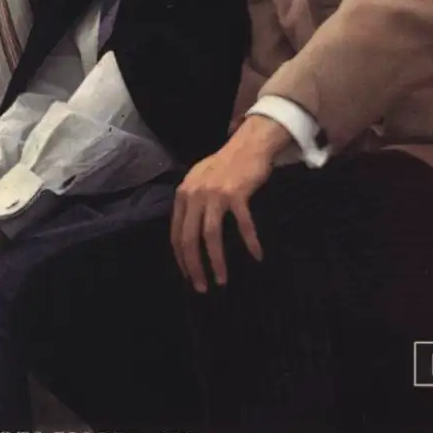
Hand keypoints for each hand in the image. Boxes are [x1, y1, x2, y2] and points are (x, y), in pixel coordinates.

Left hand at [171, 115, 291, 293]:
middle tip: (201, 287)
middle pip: (189, 239)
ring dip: (216, 262)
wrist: (248, 145)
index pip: (175, 233)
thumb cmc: (226, 166)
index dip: (181, 258)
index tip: (188, 276)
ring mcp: (214, 193)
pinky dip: (250, 242)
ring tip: (222, 280)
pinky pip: (242, 224)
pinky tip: (256, 255)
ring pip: (210, 236)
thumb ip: (192, 204)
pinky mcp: (236, 193)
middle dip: (194, 267)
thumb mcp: (199, 182)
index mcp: (183, 194)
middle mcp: (194, 194)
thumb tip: (188, 236)